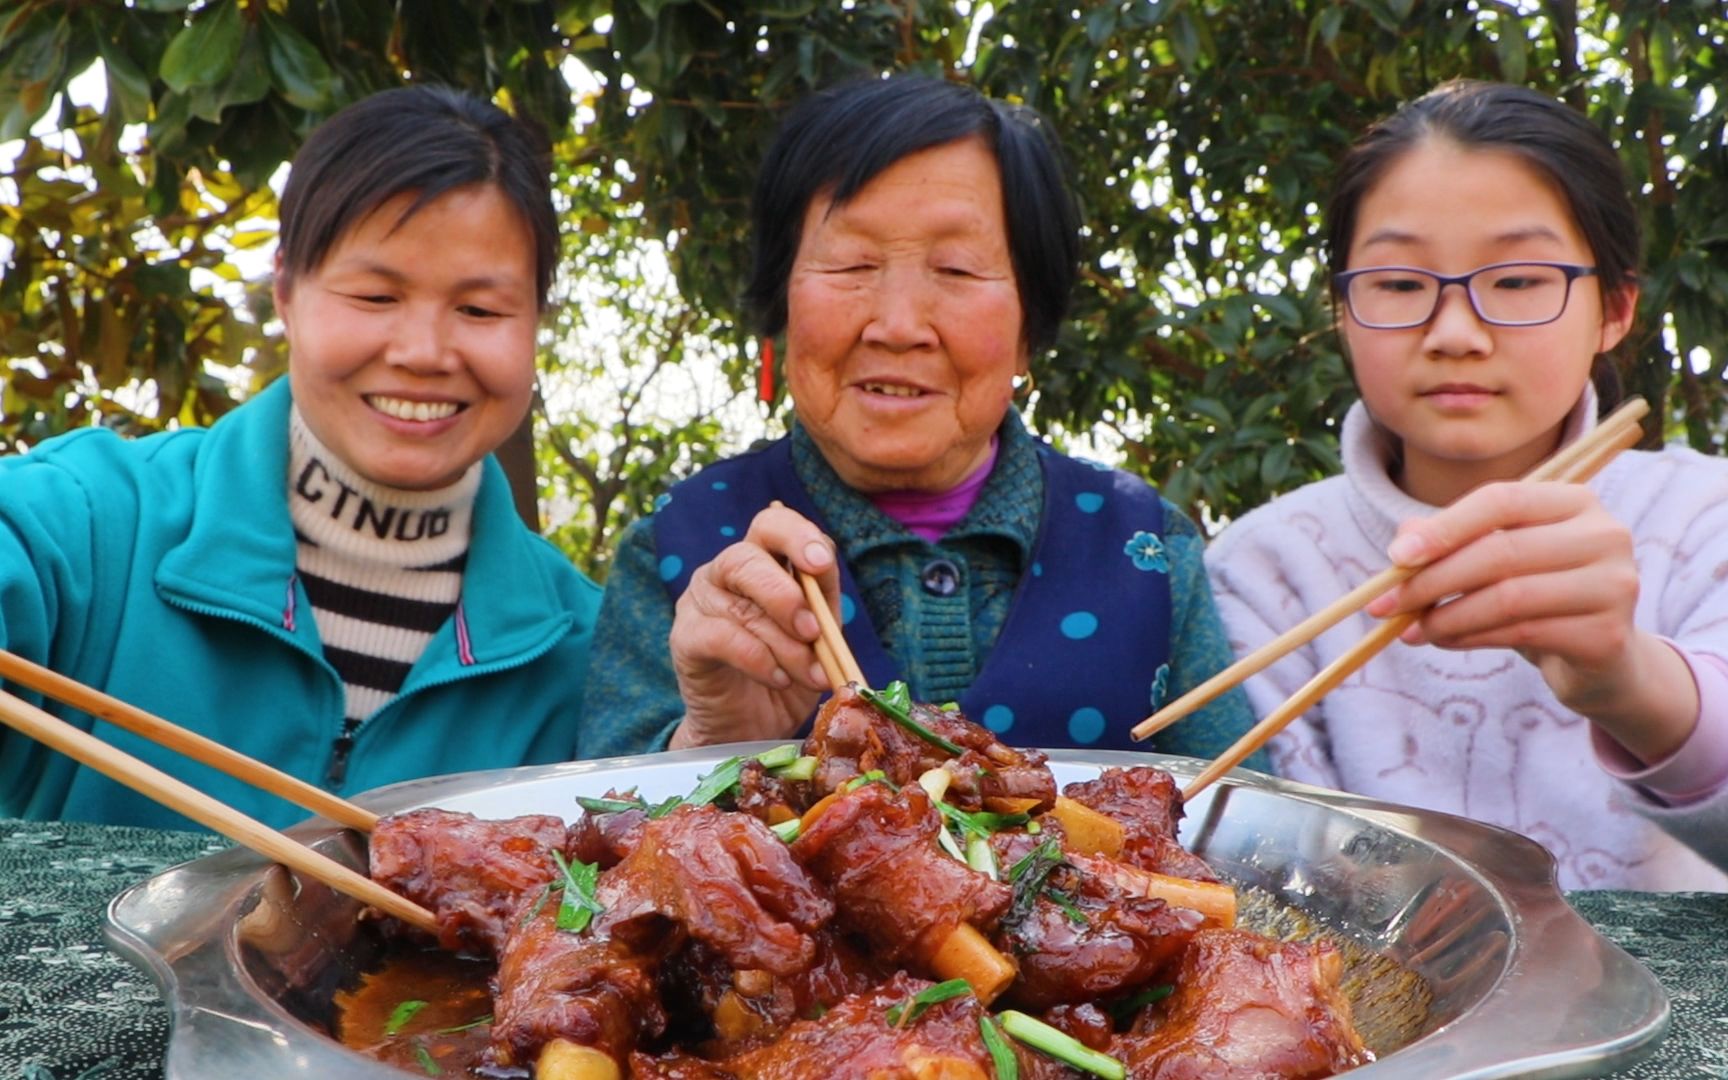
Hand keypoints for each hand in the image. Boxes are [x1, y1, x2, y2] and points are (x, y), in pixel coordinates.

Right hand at [666, 503, 841, 747]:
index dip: (796, 536)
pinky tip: (779, 679)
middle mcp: (723, 572)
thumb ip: (822, 603)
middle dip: (786, 596)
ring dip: (785, 644)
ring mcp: (698, 602)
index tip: (821, 564)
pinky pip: (721, 638)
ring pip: (741, 607)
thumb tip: (824, 574)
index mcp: (761, 560)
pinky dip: (758, 660)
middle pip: (746, 557)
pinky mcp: (684, 638)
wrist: (753, 725)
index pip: (771, 525)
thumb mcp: (818, 635)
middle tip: (814, 632)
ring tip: (811, 674)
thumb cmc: (788, 670)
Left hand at [1365, 479, 1695, 761]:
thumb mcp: (1497, 560)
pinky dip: (1470, 637)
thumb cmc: (1539, 595)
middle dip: (1432, 580)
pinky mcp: (1606, 634)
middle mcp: (1604, 535)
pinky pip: (1521, 632)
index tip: (1395, 557)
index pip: (1501, 500)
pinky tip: (1445, 641)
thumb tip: (1402, 541)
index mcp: (1576, 501)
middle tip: (1388, 604)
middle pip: (1501, 551)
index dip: (1444, 527)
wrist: (1601, 658)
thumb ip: (1452, 540)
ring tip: (1412, 629)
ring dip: (1446, 616)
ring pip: (1508, 596)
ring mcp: (1613, 585)